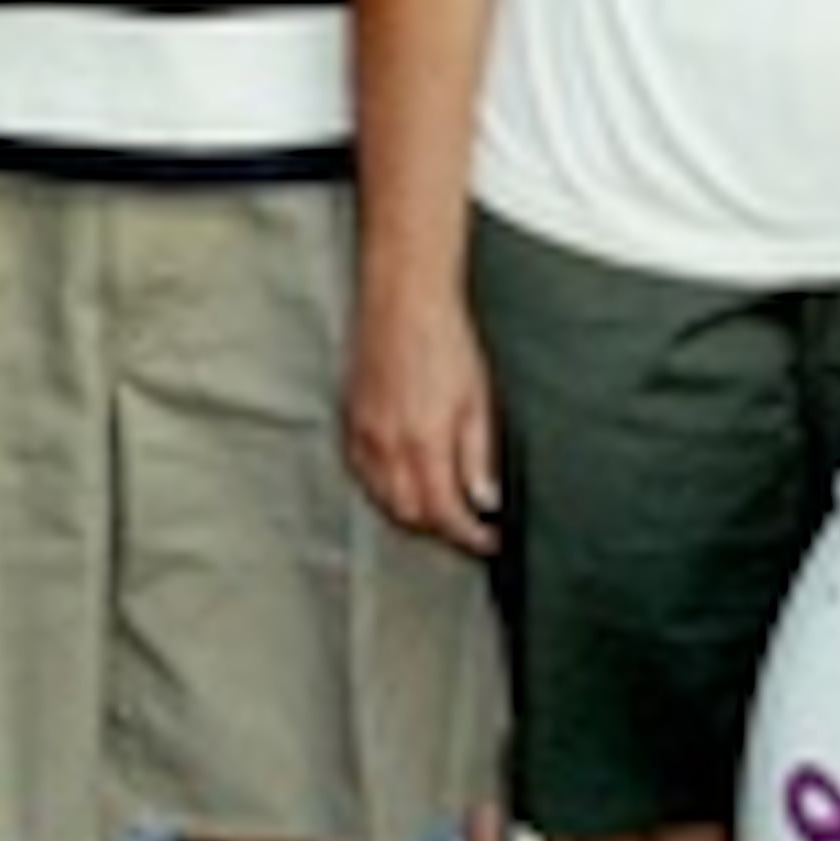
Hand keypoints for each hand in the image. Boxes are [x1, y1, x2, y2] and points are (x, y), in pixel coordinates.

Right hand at [345, 287, 505, 554]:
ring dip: (411, 513)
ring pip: (382, 499)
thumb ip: (478, 456)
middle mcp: (387, 446)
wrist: (404, 301)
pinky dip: (384, 490)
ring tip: (440, 509)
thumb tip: (484, 500)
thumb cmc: (444, 340)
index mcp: (424, 443)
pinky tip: (404, 482)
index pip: (443, 513)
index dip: (468, 536)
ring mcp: (364, 435)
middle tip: (468, 526)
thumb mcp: (478, 399)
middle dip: (440, 529)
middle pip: (409, 514)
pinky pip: (363, 475)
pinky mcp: (352, 421)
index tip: (487, 539)